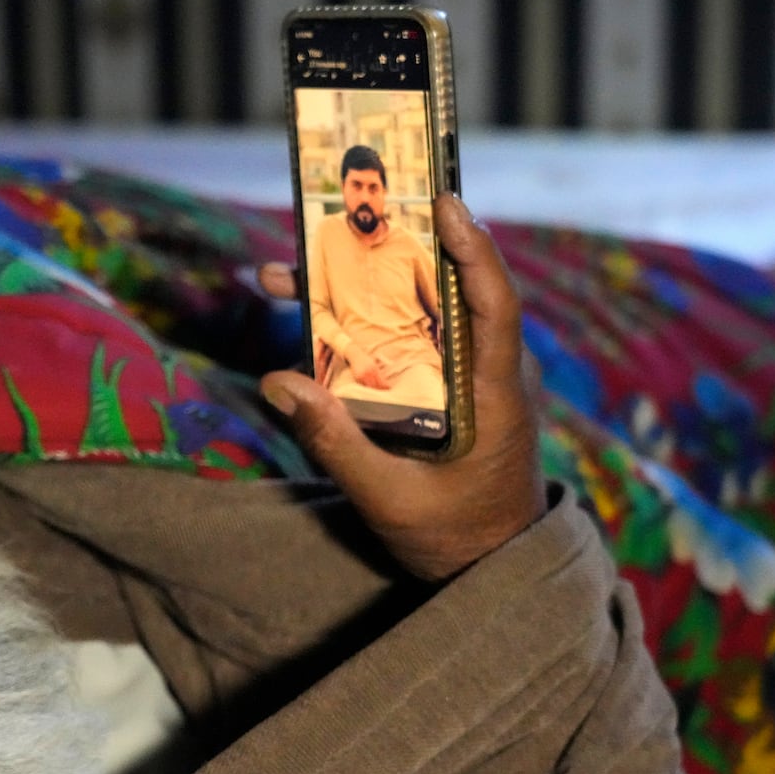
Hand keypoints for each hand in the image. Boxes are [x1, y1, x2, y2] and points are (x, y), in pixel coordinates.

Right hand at [261, 193, 545, 580]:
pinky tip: (306, 321)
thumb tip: (277, 383)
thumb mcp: (389, 499)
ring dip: (354, 290)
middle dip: (380, 254)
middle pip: (441, 294)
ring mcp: (467, 381)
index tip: (445, 203)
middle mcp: (488, 375)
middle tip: (323, 224)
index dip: (474, 251)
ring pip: (413, 316)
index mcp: (496, 397)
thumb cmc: (454, 539)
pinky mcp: (444, 392)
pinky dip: (358, 327)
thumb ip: (336, 443)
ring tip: (284, 276)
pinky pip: (403, 345)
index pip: (495, 307)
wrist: (491, 569)